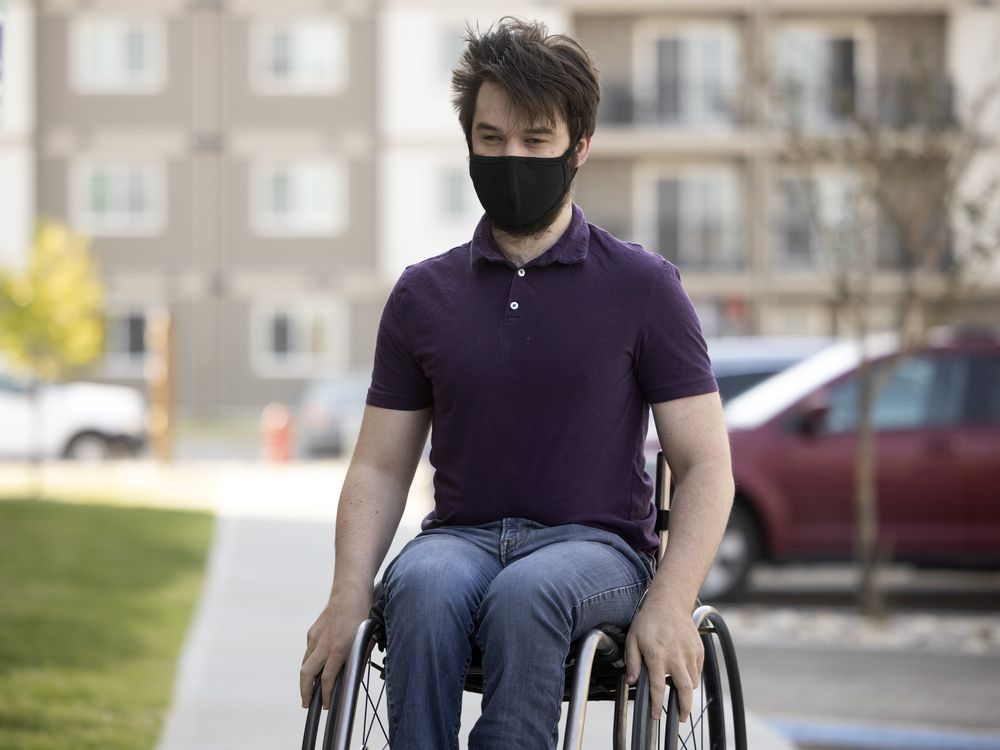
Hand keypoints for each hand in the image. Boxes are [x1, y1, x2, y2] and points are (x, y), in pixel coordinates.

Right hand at [299, 591, 370, 708]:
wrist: (350, 592)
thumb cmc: (363, 616)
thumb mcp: (367, 641)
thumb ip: (358, 660)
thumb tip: (353, 677)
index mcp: (338, 648)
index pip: (327, 678)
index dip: (326, 694)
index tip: (326, 705)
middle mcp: (324, 644)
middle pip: (307, 674)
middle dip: (305, 692)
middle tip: (306, 704)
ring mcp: (316, 637)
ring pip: (305, 663)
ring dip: (305, 679)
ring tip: (307, 691)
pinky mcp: (313, 631)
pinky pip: (308, 651)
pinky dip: (309, 662)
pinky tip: (315, 666)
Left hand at [624, 599, 703, 722]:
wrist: (670, 602)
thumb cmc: (648, 620)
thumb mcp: (633, 639)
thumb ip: (632, 662)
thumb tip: (631, 682)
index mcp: (657, 655)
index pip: (658, 687)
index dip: (657, 705)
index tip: (656, 716)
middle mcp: (676, 656)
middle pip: (685, 690)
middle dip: (684, 708)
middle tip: (681, 718)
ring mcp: (690, 653)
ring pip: (693, 682)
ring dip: (687, 693)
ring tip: (680, 697)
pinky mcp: (699, 650)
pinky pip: (698, 671)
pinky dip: (693, 677)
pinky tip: (683, 676)